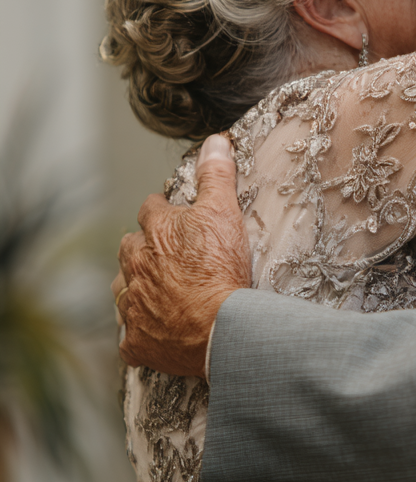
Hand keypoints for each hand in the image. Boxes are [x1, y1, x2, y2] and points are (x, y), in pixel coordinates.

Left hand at [113, 134, 250, 376]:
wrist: (219, 326)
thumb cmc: (220, 267)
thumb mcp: (225, 211)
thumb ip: (217, 176)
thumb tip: (215, 142)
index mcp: (155, 232)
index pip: (150, 208)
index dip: (162, 208)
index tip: (171, 211)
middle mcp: (136, 266)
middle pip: (129, 248)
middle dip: (142, 247)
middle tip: (165, 252)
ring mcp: (134, 305)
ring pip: (124, 289)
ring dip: (136, 286)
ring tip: (155, 288)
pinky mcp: (138, 340)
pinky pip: (131, 334)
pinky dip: (142, 329)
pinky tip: (155, 329)